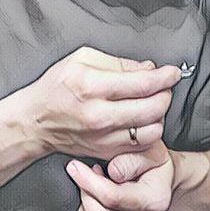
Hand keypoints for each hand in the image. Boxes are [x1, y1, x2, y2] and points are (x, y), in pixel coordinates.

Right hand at [23, 46, 180, 160]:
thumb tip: (148, 68)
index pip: (143, 84)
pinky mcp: (105, 152)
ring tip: (152, 104)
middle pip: (153, 108)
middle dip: (166, 94)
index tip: (173, 72)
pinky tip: (142, 121)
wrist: (36, 122)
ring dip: (159, 116)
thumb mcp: (82, 59)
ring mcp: (102, 138)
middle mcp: (99, 115)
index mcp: (92, 86)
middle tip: (164, 86)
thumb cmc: (57, 87)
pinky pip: (141, 146)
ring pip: (152, 130)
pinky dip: (149, 133)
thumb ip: (118, 63)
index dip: (165, 77)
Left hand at [66, 148, 173, 210]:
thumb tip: (113, 172)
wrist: (161, 181)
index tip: (75, 166)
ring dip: (84, 202)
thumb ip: (131, 159)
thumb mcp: (149, 151)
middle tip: (84, 171)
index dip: (89, 181)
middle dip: (84, 190)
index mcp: (155, 200)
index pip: (113, 197)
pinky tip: (94, 199)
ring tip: (93, 184)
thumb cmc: (153, 164)